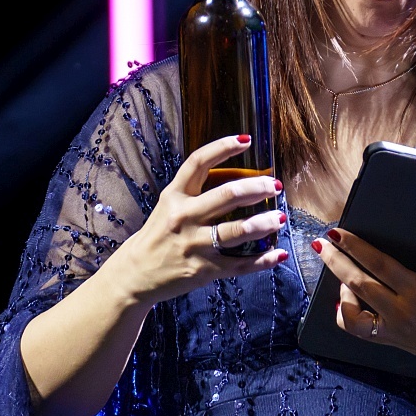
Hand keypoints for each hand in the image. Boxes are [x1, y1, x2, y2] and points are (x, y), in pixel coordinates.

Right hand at [99, 135, 288, 305]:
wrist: (135, 274)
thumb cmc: (158, 235)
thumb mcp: (169, 206)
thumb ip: (196, 192)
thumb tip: (240, 181)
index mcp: (175, 196)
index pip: (198, 162)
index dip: (223, 148)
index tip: (246, 140)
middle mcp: (184, 217)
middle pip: (227, 195)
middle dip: (257, 188)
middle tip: (274, 185)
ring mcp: (195, 244)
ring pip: (238, 231)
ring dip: (264, 223)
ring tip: (280, 217)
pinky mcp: (204, 269)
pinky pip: (240, 264)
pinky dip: (263, 260)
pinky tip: (278, 254)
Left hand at [314, 224, 415, 384]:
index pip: (379, 265)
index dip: (355, 248)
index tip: (337, 234)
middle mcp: (403, 312)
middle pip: (358, 284)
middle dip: (336, 262)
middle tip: (320, 244)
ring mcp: (396, 330)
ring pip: (353, 313)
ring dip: (339, 291)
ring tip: (339, 274)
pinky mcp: (395, 341)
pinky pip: (361, 332)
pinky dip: (348, 317)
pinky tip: (346, 304)